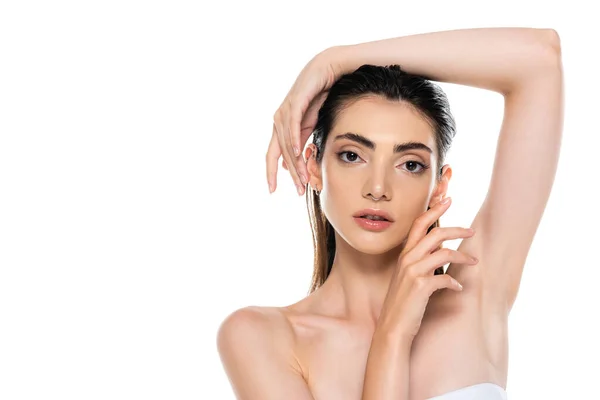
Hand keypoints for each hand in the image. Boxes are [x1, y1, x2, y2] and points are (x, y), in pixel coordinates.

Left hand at [265, 47, 341, 194]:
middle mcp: (278, 120)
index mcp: (281, 128)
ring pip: (287, 143)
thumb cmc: (317, 97)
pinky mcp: (294, 102)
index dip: (271, 172)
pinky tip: (297, 152)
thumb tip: (295, 160)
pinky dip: (293, 140)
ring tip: (302, 179)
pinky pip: (292, 125)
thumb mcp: (309, 125)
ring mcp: (285, 111)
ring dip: (295, 163)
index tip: (272, 190)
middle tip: (299, 190)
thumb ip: (301, 142)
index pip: (272, 155)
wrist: (325, 72)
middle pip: (280, 153)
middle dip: (290, 174)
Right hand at [376, 197, 478, 339]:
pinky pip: (445, 278)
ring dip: (463, 256)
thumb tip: (441, 251)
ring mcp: (413, 272)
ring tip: (474, 261)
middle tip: (471, 231)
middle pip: (435, 233)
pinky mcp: (421, 287)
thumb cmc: (402, 303)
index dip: (434, 208)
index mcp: (404, 254)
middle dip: (457, 229)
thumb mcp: (407, 277)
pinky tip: (458, 287)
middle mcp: (407, 259)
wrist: (392, 327)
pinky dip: (455, 282)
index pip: (419, 223)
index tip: (448, 198)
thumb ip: (421, 261)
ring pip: (445, 253)